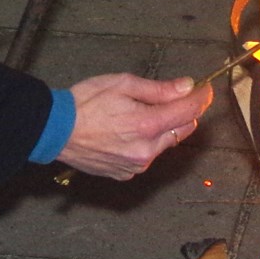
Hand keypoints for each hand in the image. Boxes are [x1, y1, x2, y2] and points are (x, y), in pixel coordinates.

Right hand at [56, 73, 212, 180]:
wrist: (55, 131)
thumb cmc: (85, 102)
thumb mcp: (122, 84)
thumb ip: (158, 89)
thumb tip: (186, 87)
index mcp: (146, 125)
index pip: (188, 111)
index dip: (201, 98)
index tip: (205, 89)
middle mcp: (146, 151)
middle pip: (182, 130)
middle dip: (184, 112)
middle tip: (176, 97)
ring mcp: (136, 166)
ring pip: (165, 144)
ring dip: (165, 128)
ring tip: (143, 113)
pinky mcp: (126, 174)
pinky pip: (147, 157)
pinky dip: (147, 143)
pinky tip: (128, 132)